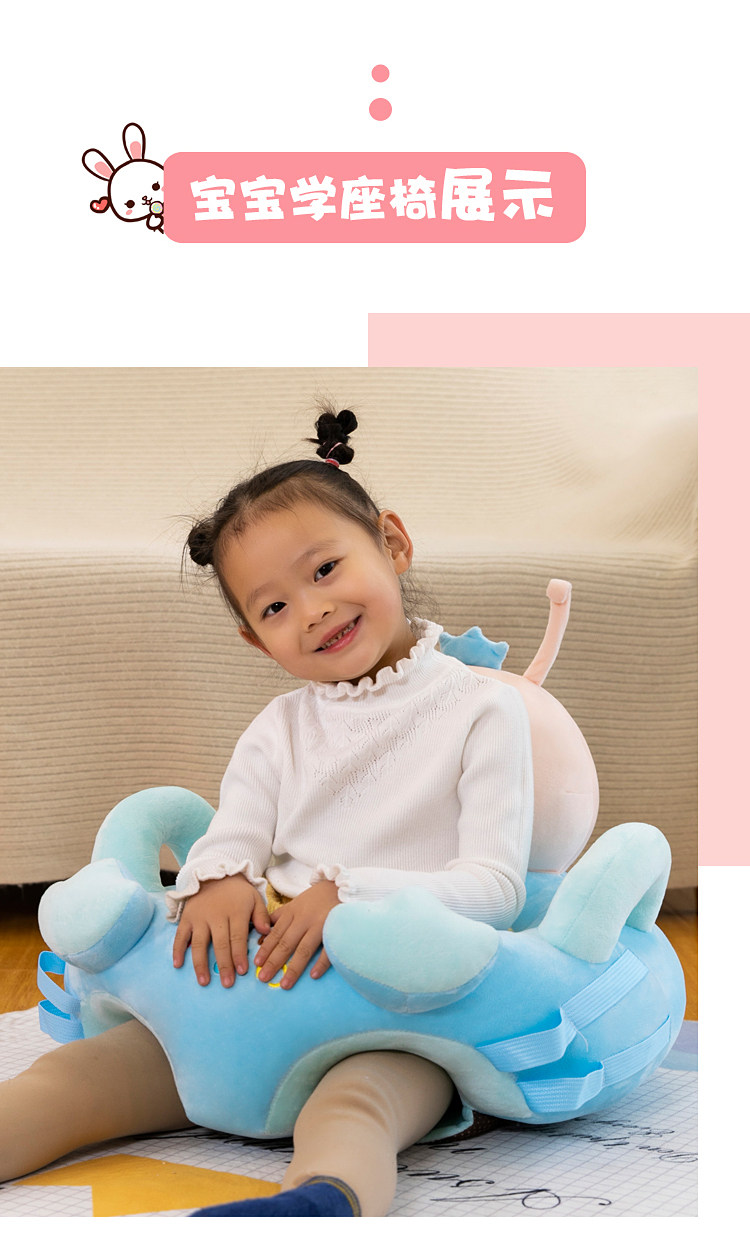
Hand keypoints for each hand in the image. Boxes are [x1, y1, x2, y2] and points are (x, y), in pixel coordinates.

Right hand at [172, 873, 271, 987]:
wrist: (214, 875)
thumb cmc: (238, 892)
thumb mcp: (254, 899)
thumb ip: (261, 915)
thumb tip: (266, 933)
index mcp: (235, 912)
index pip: (238, 937)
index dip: (239, 955)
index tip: (242, 972)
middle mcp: (216, 916)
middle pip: (220, 943)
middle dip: (224, 964)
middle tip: (227, 983)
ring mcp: (199, 917)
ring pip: (199, 943)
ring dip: (201, 964)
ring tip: (204, 981)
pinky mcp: (187, 918)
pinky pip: (180, 935)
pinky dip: (177, 950)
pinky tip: (178, 964)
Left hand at [254, 880, 339, 989]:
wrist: (341, 887)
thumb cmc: (316, 899)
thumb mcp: (295, 903)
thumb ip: (280, 916)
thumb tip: (262, 931)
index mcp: (292, 913)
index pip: (276, 933)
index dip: (266, 949)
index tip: (257, 963)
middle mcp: (304, 920)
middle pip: (286, 943)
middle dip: (274, 961)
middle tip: (263, 977)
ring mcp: (320, 925)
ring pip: (304, 949)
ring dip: (294, 968)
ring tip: (285, 984)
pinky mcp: (335, 930)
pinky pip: (327, 950)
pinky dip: (320, 963)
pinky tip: (313, 975)